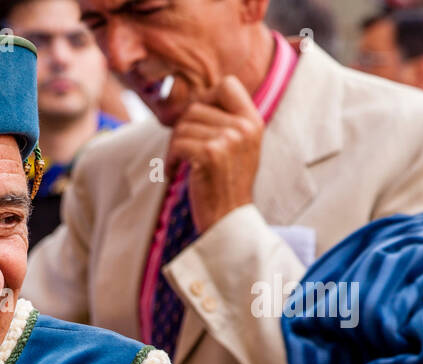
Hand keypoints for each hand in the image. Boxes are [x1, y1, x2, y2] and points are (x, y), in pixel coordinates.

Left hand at [164, 76, 263, 233]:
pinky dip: (169, 160)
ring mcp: (229, 139)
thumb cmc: (226, 186)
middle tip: (179, 151)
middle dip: (180, 129)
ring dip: (172, 148)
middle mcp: (245, 127)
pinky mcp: (211, 154)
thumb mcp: (237, 148)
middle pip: (195, 108)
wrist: (229, 220)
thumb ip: (225, 123)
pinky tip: (172, 173)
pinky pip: (178, 144)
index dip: (205, 98)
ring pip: (182, 127)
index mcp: (253, 121)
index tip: (197, 123)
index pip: (227, 84)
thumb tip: (195, 102)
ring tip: (177, 165)